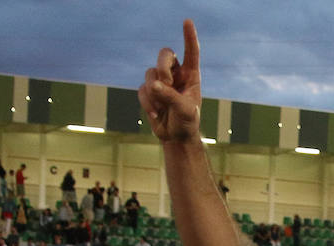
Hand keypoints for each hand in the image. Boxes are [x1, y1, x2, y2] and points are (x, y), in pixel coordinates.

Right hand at [139, 20, 203, 143]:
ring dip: (154, 90)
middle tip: (166, 83)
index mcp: (191, 75)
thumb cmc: (187, 122)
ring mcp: (161, 82)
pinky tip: (155, 113)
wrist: (176, 136)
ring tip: (161, 107)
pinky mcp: (149, 91)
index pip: (191, 52)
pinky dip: (147, 101)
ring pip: (150, 72)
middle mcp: (176, 74)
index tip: (187, 21)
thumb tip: (153, 85)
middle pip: (165, 55)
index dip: (189, 37)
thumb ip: (171, 97)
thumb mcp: (185, 110)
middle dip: (162, 67)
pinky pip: (142, 89)